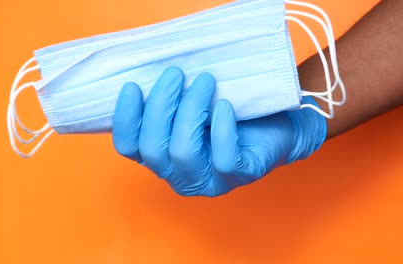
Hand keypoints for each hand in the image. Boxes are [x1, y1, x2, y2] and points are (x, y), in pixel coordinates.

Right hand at [112, 67, 325, 196]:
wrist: (277, 121)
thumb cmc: (228, 107)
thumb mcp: (191, 101)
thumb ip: (167, 98)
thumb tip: (144, 71)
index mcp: (161, 157)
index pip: (128, 147)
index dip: (125, 118)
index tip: (133, 85)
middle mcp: (179, 174)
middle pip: (153, 149)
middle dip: (160, 107)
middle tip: (175, 73)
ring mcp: (209, 181)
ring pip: (183, 153)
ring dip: (190, 111)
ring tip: (205, 81)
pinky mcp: (239, 176)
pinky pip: (223, 158)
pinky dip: (222, 128)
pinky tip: (225, 106)